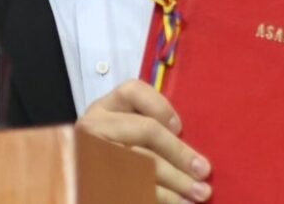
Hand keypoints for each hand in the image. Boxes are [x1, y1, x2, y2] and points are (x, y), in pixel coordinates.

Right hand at [76, 79, 211, 203]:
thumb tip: (192, 151)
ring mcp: (92, 155)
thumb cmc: (111, 153)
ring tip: (200, 194)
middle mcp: (94, 127)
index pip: (133, 91)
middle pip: (146, 131)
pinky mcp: (95, 182)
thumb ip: (148, 129)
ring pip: (142, 164)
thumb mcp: (122, 132)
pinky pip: (133, 188)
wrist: (78, 182)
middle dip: (179, 153)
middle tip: (205, 171)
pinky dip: (160, 197)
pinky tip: (179, 203)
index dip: (160, 106)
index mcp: (104, 108)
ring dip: (176, 181)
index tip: (180, 127)